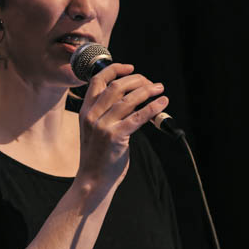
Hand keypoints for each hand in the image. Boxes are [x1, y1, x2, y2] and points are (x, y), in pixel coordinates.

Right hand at [76, 62, 167, 193]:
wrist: (92, 180)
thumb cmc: (97, 157)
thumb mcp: (94, 131)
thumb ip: (106, 113)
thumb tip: (131, 98)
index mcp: (85, 111)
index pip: (97, 80)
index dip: (115, 69)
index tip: (130, 68)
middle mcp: (92, 116)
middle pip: (116, 86)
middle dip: (137, 80)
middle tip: (151, 83)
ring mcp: (103, 126)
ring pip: (128, 99)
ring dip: (148, 91)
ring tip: (160, 89)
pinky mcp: (115, 137)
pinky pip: (138, 117)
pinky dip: (152, 108)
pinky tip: (162, 103)